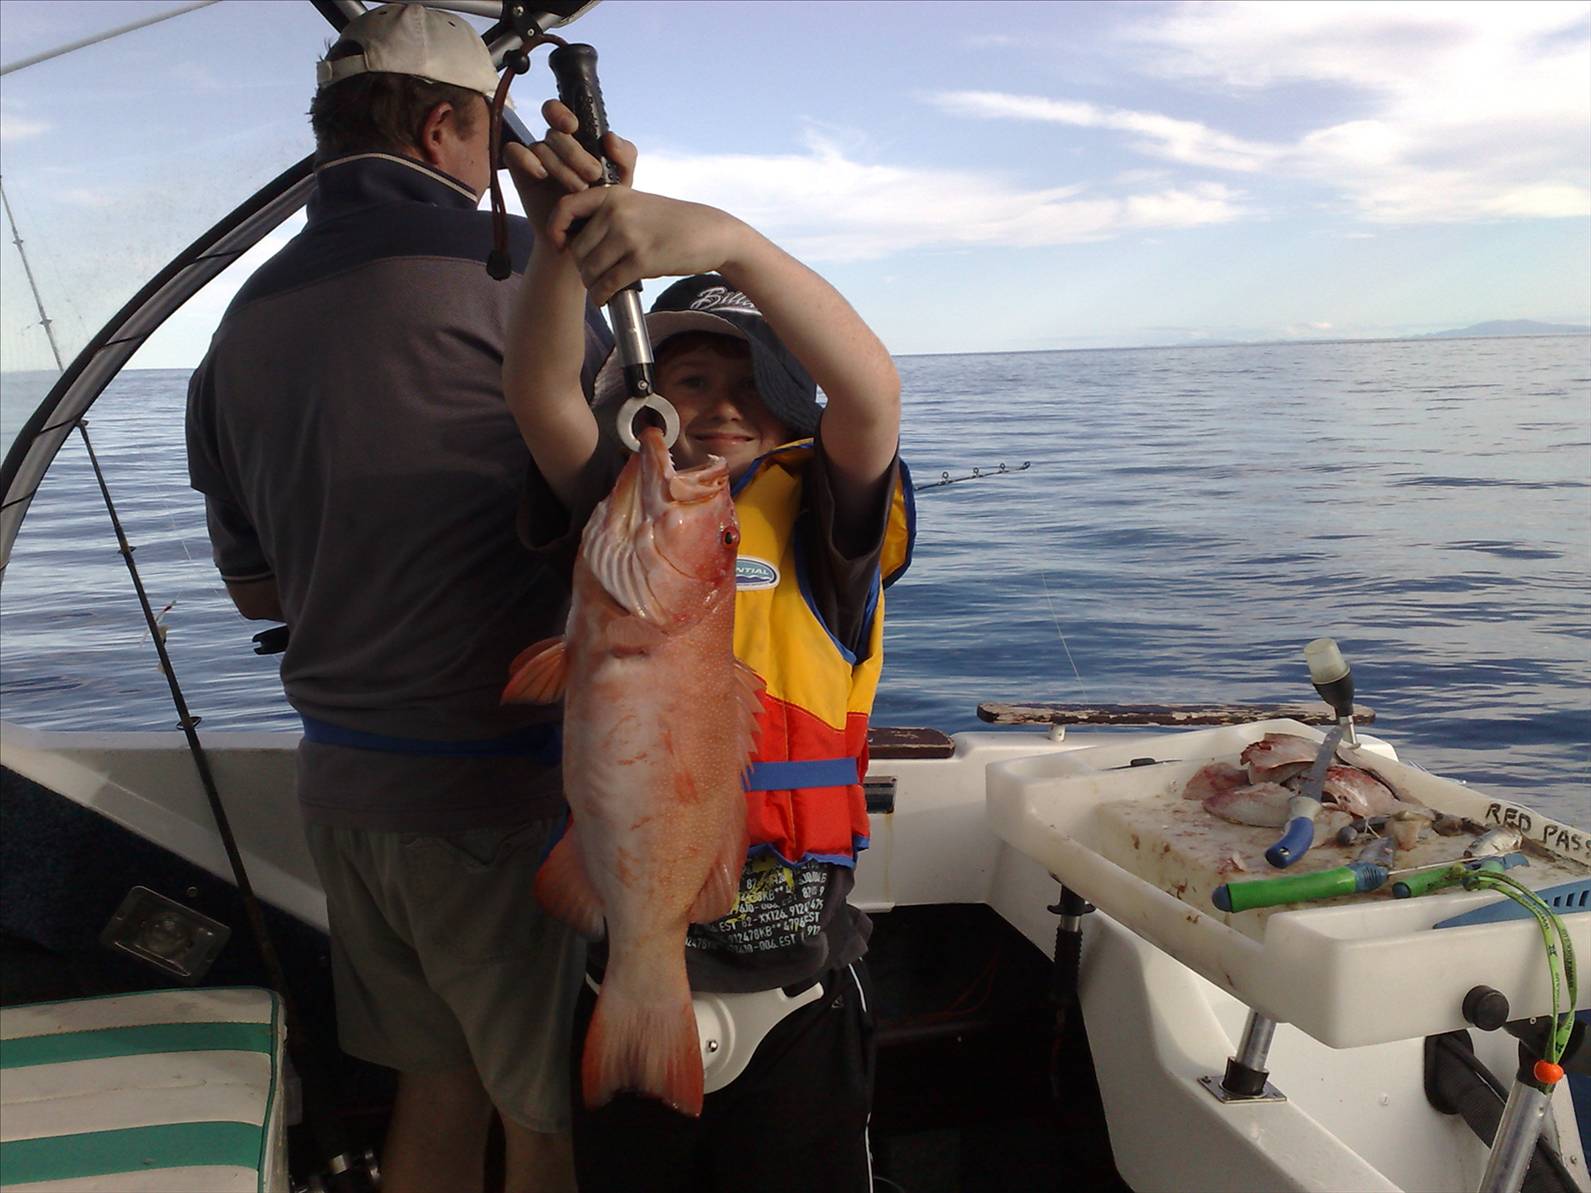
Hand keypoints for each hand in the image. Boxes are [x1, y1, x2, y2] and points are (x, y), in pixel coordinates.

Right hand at [505, 99, 635, 230]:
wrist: (582, 241)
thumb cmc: (602, 208)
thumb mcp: (622, 183)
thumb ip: (625, 157)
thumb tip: (609, 137)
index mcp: (576, 139)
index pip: (559, 112)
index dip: (561, 113)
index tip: (574, 127)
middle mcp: (553, 146)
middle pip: (554, 133)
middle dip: (574, 153)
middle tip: (591, 176)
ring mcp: (535, 158)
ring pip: (539, 146)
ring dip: (559, 166)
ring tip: (577, 190)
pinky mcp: (520, 173)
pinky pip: (513, 152)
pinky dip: (526, 159)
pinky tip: (541, 174)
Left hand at [548, 188, 748, 304]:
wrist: (711, 233)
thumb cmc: (671, 222)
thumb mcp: (637, 204)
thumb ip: (607, 214)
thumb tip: (572, 240)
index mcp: (613, 195)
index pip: (566, 208)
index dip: (555, 230)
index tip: (558, 246)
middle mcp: (617, 212)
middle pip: (577, 249)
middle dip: (581, 268)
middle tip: (593, 276)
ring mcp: (629, 236)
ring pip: (590, 269)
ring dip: (592, 285)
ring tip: (600, 289)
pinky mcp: (642, 260)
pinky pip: (608, 284)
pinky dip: (602, 296)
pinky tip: (606, 299)